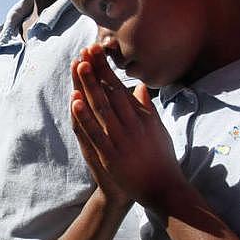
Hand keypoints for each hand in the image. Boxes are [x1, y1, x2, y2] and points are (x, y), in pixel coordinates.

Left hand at [70, 44, 187, 210]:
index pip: (121, 88)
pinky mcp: (111, 156)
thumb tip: (139, 86)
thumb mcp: (158, 130)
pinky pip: (95, 133)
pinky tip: (75, 102)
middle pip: (111, 93)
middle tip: (86, 50)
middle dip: (98, 71)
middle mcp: (133, 125)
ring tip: (80, 67)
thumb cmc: (161, 159)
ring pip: (102, 109)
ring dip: (90, 87)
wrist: (164, 189)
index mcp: (143, 117)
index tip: (97, 52)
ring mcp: (121, 140)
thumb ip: (147, 108)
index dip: (107, 70)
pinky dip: (85, 117)